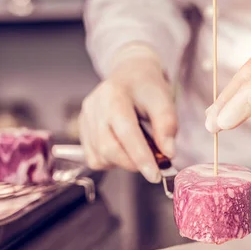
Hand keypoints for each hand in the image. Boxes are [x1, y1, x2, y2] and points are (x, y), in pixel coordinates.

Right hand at [79, 46, 176, 182]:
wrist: (129, 75)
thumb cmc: (146, 88)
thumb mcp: (163, 99)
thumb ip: (167, 125)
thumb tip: (168, 153)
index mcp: (114, 95)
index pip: (126, 132)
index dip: (141, 157)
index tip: (155, 174)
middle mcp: (94, 107)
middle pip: (108, 148)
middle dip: (133, 164)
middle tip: (152, 166)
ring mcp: (85, 119)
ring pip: (100, 156)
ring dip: (123, 163)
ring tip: (139, 150)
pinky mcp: (82, 131)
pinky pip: (94, 158)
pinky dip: (111, 162)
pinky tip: (123, 149)